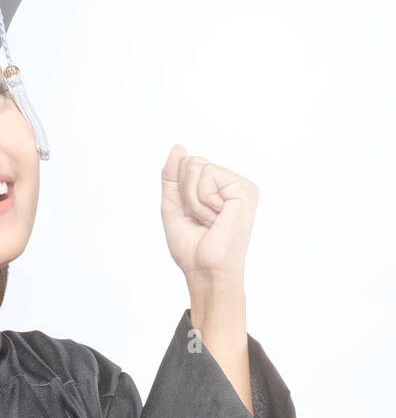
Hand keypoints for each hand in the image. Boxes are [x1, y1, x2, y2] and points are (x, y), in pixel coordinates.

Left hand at [160, 144, 257, 289]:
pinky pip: (207, 176)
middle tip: (201, 218)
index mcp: (218, 187)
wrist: (204, 269)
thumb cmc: (192, 245)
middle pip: (191, 162)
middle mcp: (232, 183)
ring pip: (197, 167)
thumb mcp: (173, 204)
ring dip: (193, 199)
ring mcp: (241, 185)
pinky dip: (202, 200)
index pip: (187, 165)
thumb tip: (178, 148)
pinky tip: (216, 218)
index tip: (193, 214)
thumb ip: (173, 176)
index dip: (179, 190)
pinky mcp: (245, 189)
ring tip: (209, 219)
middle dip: (185, 193)